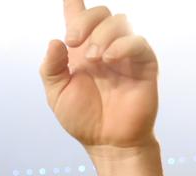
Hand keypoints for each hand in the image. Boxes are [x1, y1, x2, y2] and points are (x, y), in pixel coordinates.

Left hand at [40, 2, 157, 153]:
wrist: (106, 142)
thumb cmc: (83, 118)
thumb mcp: (56, 94)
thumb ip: (51, 68)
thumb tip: (54, 41)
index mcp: (80, 51)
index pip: (77, 17)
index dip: (73, 2)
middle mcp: (103, 47)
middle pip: (101, 12)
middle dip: (85, 20)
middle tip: (73, 41)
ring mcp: (124, 54)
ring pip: (120, 21)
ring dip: (102, 35)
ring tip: (93, 59)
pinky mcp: (144, 64)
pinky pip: (138, 42)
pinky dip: (122, 45)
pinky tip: (109, 59)